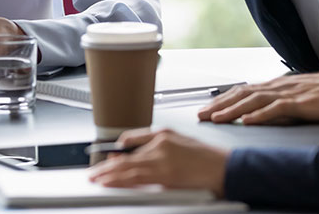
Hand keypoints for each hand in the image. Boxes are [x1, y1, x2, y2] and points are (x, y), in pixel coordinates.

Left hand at [87, 128, 228, 195]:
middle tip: (94, 172)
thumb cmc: (206, 158)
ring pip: (128, 168)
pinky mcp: (166, 174)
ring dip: (109, 174)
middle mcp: (159, 144)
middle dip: (107, 165)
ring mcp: (162, 159)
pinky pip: (138, 178)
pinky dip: (121, 180)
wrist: (224, 167)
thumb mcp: (179, 142)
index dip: (115, 151)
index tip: (105, 158)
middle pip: (126, 156)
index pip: (130, 139)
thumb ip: (157, 147)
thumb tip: (135, 156)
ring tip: (97, 179)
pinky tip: (112, 183)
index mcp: (162, 134)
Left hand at [197, 71, 318, 124]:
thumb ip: (277, 106)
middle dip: (219, 105)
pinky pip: (277, 109)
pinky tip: (248, 120)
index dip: (223, 100)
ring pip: (254, 100)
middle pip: (242, 94)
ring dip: (233, 110)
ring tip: (216, 118)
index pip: (242, 91)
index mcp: (275, 86)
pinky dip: (261, 114)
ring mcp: (288, 94)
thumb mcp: (295, 99)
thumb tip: (258, 116)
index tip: (207, 108)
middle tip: (201, 115)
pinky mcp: (301, 102)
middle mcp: (277, 87)